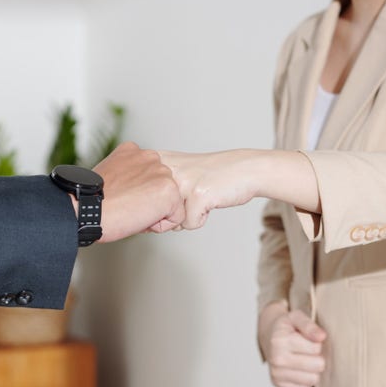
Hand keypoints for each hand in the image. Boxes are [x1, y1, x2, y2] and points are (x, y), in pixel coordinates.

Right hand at [92, 142, 184, 242]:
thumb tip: (137, 192)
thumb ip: (128, 176)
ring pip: (170, 203)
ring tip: (131, 213)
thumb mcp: (110, 176)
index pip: (150, 177)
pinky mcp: (170, 191)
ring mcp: (162, 172)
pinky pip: (176, 218)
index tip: (121, 200)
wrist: (85, 209)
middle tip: (126, 209)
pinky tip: (138, 219)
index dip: (137, 195)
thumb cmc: (90, 201)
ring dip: (154, 214)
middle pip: (162, 189)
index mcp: (133, 151)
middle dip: (149, 203)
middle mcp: (150, 156)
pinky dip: (159, 226)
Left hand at [159, 149, 319, 229]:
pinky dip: (201, 220)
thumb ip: (157, 192)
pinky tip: (210, 202)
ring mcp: (182, 181)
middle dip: (168, 216)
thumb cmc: (211, 177)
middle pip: (152, 212)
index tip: (174, 198)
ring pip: (170, 221)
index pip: (138, 198)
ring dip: (185, 218)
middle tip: (189, 199)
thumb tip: (145, 226)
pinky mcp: (197, 195)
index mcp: (158, 160)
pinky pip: (189, 225)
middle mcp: (166, 168)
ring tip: (200, 198)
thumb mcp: (178, 175)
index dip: (154, 208)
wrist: (247, 169)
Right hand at [258, 301, 326, 386]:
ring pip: (313, 380)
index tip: (307, 339)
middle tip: (306, 351)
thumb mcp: (297, 317)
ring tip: (303, 360)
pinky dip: (305, 382)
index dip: (316, 343)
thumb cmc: (287, 327)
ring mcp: (276, 374)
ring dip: (312, 370)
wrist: (269, 336)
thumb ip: (309, 325)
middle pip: (318, 366)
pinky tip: (298, 370)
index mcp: (280, 340)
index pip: (317, 347)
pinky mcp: (278, 385)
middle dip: (317, 357)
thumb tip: (321, 337)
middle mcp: (276, 359)